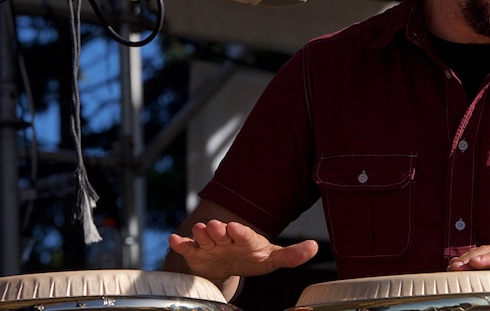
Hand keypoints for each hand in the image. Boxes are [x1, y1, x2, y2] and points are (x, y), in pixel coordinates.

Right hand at [168, 219, 317, 281]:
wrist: (225, 262)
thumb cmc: (251, 257)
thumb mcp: (271, 259)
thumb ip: (291, 255)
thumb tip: (315, 248)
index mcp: (245, 238)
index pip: (244, 234)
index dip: (240, 231)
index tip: (236, 227)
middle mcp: (226, 237)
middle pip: (222, 232)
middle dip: (219, 230)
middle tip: (216, 227)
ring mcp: (210, 244)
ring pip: (204, 237)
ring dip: (201, 234)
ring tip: (200, 231)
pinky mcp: (196, 252)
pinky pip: (187, 247)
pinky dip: (180, 243)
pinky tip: (174, 239)